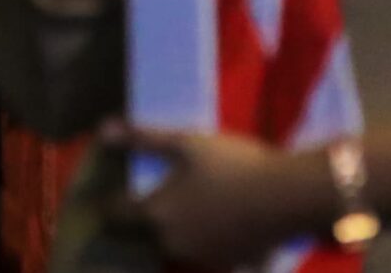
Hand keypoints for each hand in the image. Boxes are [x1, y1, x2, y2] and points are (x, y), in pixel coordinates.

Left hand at [101, 124, 330, 269]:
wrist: (287, 197)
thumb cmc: (234, 165)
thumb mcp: (187, 142)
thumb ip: (144, 138)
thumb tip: (103, 130)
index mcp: (156, 213)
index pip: (115, 213)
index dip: (111, 202)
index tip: (114, 192)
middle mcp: (169, 242)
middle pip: (147, 231)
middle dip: (151, 215)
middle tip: (169, 191)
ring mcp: (198, 256)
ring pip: (177, 242)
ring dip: (181, 226)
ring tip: (202, 202)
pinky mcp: (225, 263)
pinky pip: (207, 250)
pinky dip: (210, 236)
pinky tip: (228, 217)